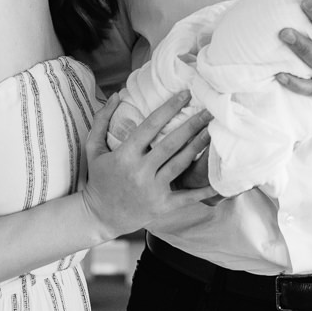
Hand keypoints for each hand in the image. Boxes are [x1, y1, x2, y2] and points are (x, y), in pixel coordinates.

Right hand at [79, 91, 214, 240]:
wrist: (99, 216)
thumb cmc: (98, 179)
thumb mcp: (93, 149)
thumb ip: (102, 120)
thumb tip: (117, 95)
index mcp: (125, 155)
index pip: (150, 126)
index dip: (169, 108)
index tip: (185, 94)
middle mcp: (140, 171)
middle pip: (172, 143)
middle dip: (193, 125)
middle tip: (210, 109)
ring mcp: (152, 190)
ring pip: (181, 164)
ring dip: (199, 146)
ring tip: (213, 130)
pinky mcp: (162, 206)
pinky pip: (186, 197)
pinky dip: (203, 191)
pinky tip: (219, 182)